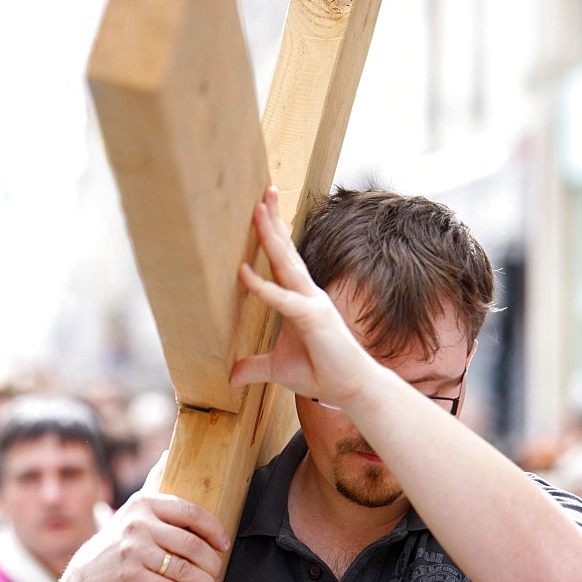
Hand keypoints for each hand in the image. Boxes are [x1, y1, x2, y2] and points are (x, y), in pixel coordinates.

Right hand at [63, 454, 230, 581]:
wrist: (89, 574)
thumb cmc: (123, 540)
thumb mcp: (135, 509)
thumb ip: (154, 483)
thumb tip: (168, 453)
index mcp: (146, 503)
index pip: (191, 513)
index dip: (214, 529)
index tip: (224, 544)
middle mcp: (139, 524)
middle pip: (191, 544)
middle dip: (212, 562)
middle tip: (219, 572)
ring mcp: (134, 551)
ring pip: (183, 569)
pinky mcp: (131, 577)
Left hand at [230, 186, 375, 409]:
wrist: (350, 388)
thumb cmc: (320, 373)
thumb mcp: (277, 369)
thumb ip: (254, 367)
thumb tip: (231, 378)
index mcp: (299, 299)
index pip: (283, 261)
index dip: (272, 235)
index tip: (260, 209)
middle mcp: (307, 294)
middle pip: (286, 251)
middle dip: (273, 220)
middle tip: (262, 192)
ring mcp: (312, 303)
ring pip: (286, 263)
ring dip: (270, 236)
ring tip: (257, 209)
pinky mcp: (312, 319)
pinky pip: (282, 299)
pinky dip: (262, 287)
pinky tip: (243, 273)